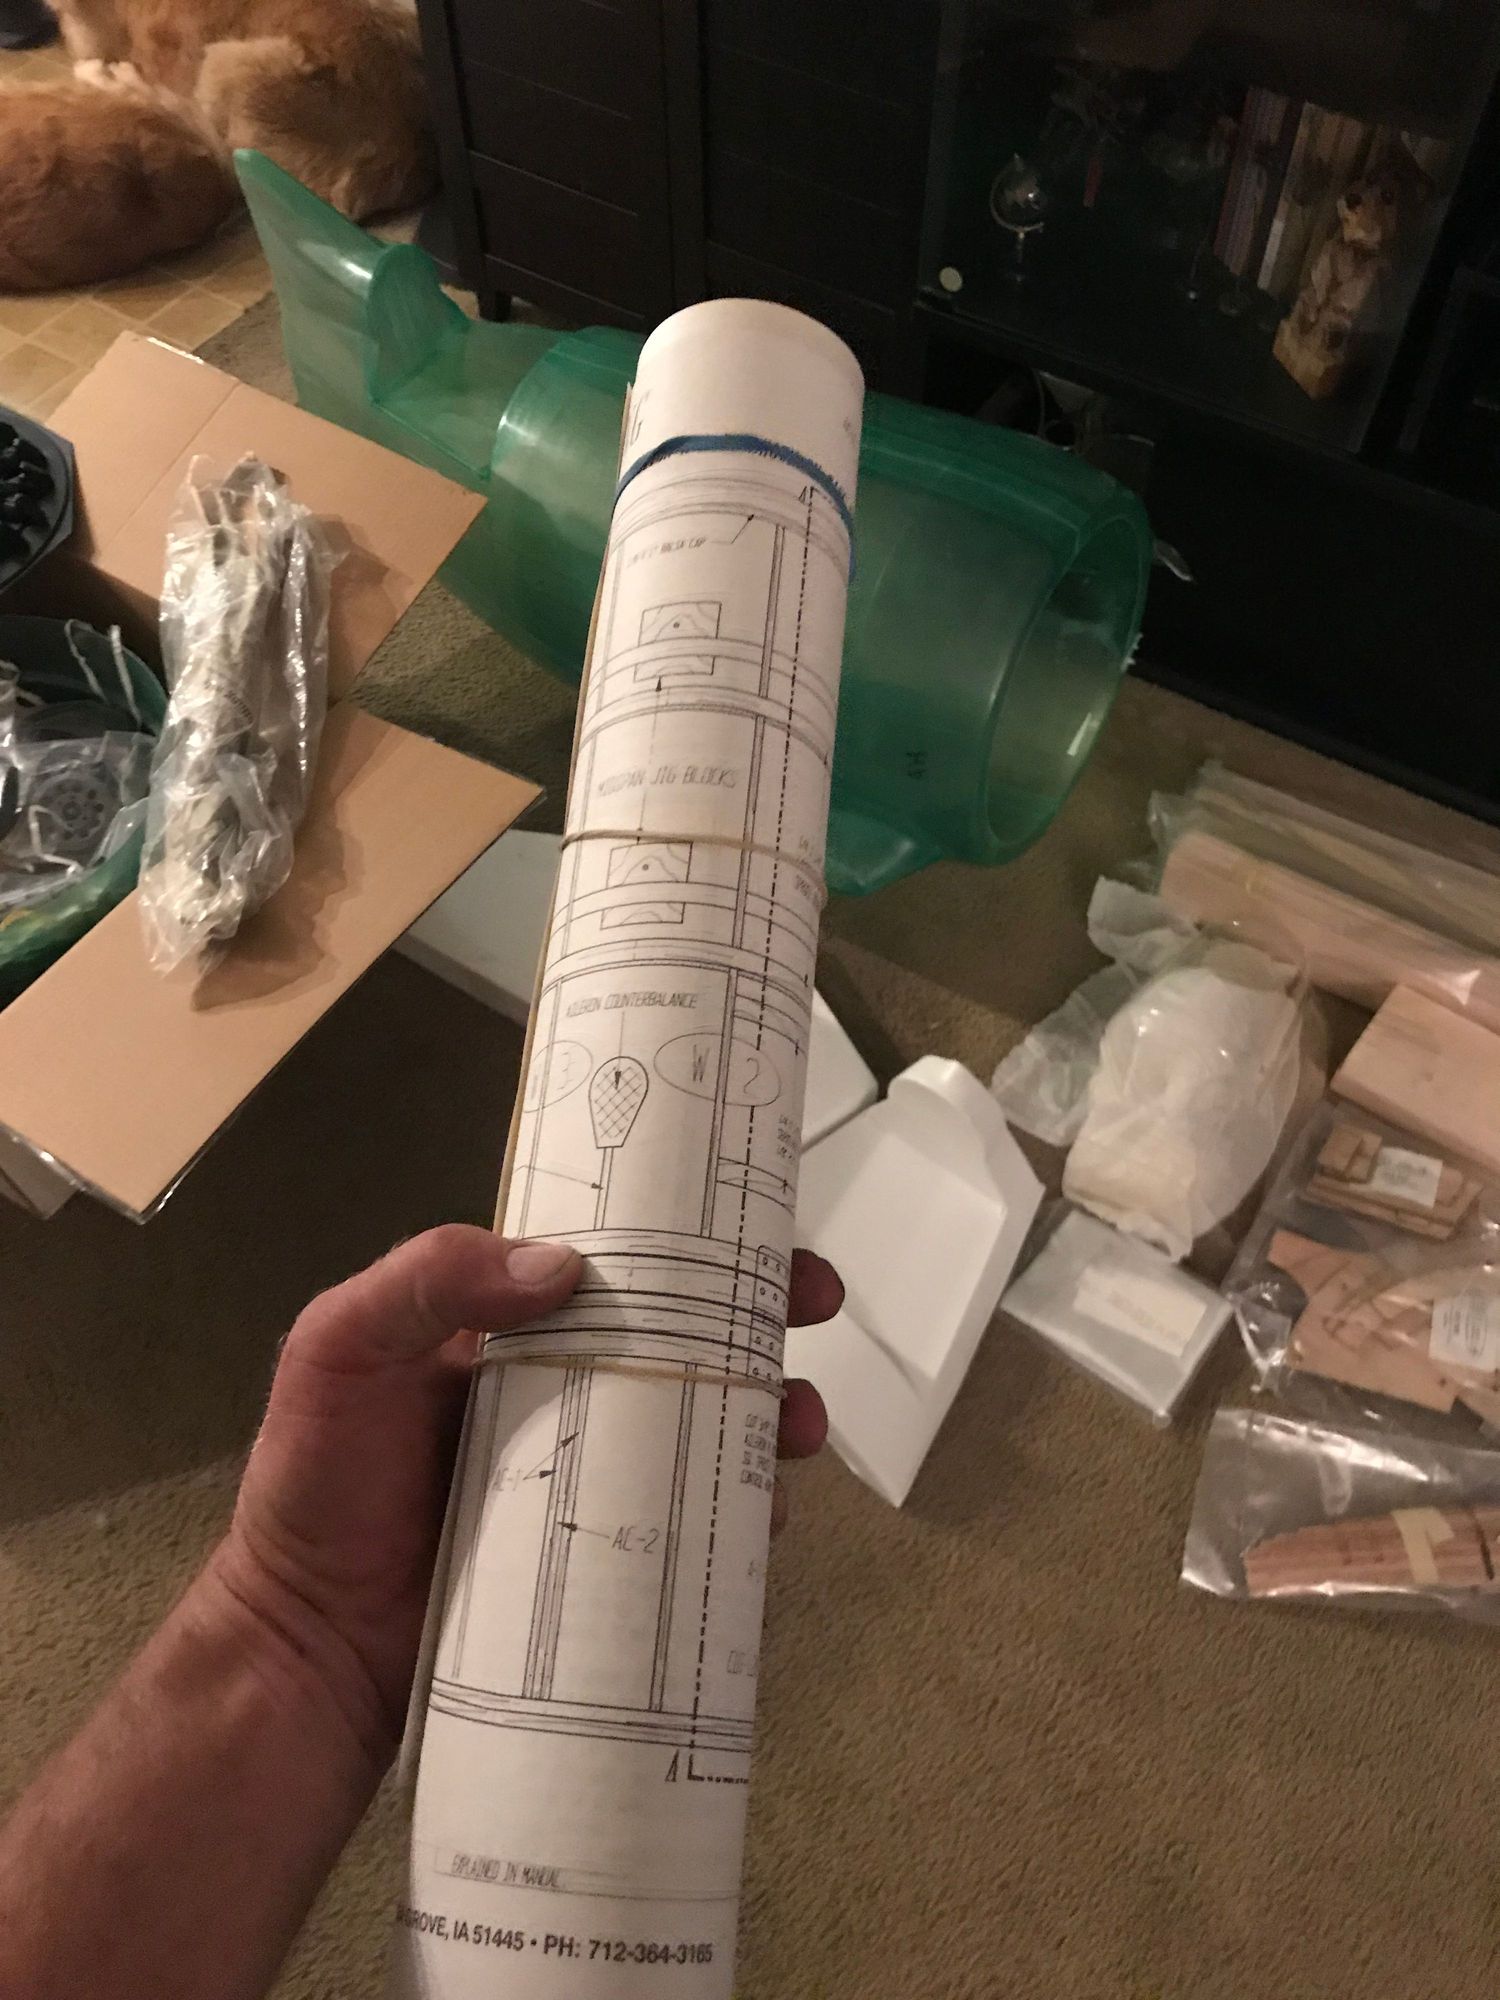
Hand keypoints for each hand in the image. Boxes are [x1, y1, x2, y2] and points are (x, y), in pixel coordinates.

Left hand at [212, 1226, 840, 1767]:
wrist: (308, 1654)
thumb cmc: (317, 1488)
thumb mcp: (339, 1351)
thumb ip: (425, 1282)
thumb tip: (562, 1264)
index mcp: (504, 1328)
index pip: (612, 1261)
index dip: (690, 1238)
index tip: (758, 1229)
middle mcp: (559, 1389)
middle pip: (683, 1334)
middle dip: (762, 1313)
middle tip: (816, 1305)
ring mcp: (589, 1477)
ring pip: (704, 1425)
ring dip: (768, 1411)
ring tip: (799, 1425)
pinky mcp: (606, 1558)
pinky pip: (694, 1523)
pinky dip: (743, 1512)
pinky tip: (764, 1514)